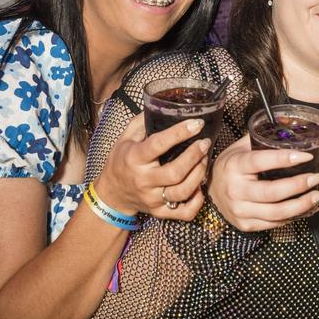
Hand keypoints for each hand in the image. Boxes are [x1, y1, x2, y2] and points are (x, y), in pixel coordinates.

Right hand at [95, 114, 210, 220]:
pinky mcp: (160, 212)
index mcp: (134, 158)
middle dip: (195, 156)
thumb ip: (142, 122)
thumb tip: (163, 105)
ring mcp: (152, 199)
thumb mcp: (125, 138)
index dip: (179, 133)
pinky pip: (184, 212)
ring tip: (204, 160)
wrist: (112, 194)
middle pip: (175, 172)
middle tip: (205, 143)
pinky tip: (200, 187)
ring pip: (182, 191)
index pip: (158, 145)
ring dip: (199, 175)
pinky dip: (197, 201)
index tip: (196, 123)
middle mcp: (144, 180)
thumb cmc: (122, 161)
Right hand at [207, 134, 318, 230]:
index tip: (307, 155)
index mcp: (234, 166)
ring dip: (303, 205)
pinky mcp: (247, 224)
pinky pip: (276, 223)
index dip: (285, 159)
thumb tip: (288, 123)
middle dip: (300, 185)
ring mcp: (240, 210)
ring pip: (277, 213)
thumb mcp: (239, 148)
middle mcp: (236, 190)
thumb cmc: (230, 167)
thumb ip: (261, 138)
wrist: (210, 192)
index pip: (261, 161)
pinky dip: (296, 216)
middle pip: (273, 192)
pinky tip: (309, 207)